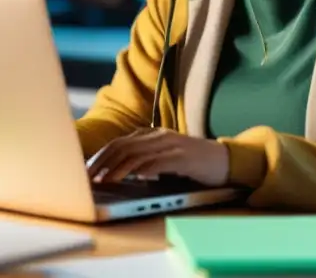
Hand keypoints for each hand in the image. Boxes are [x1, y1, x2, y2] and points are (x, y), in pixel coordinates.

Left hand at [86, 129, 229, 187]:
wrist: (226, 161)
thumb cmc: (193, 164)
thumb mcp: (165, 159)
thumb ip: (146, 161)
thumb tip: (119, 174)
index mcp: (153, 135)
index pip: (120, 142)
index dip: (102, 156)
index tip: (88, 171)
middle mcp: (160, 136)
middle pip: (124, 146)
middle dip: (104, 162)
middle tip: (90, 178)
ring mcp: (172, 145)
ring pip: (137, 154)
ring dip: (118, 169)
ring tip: (106, 181)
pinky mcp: (184, 158)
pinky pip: (159, 162)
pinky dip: (143, 170)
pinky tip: (133, 178)